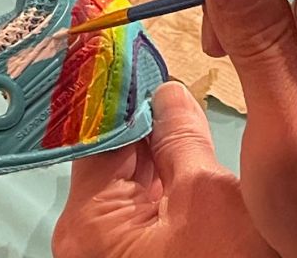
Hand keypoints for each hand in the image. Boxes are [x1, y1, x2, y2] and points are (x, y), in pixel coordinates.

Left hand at [52, 82, 277, 257]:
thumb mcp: (208, 196)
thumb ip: (181, 138)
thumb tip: (168, 94)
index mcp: (89, 224)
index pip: (94, 135)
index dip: (116, 93)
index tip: (131, 58)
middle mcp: (87, 234)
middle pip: (108, 153)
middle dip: (139, 115)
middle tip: (159, 72)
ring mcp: (110, 241)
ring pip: (126, 172)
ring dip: (152, 140)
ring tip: (173, 98)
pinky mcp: (134, 246)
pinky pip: (140, 195)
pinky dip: (160, 168)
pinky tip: (177, 138)